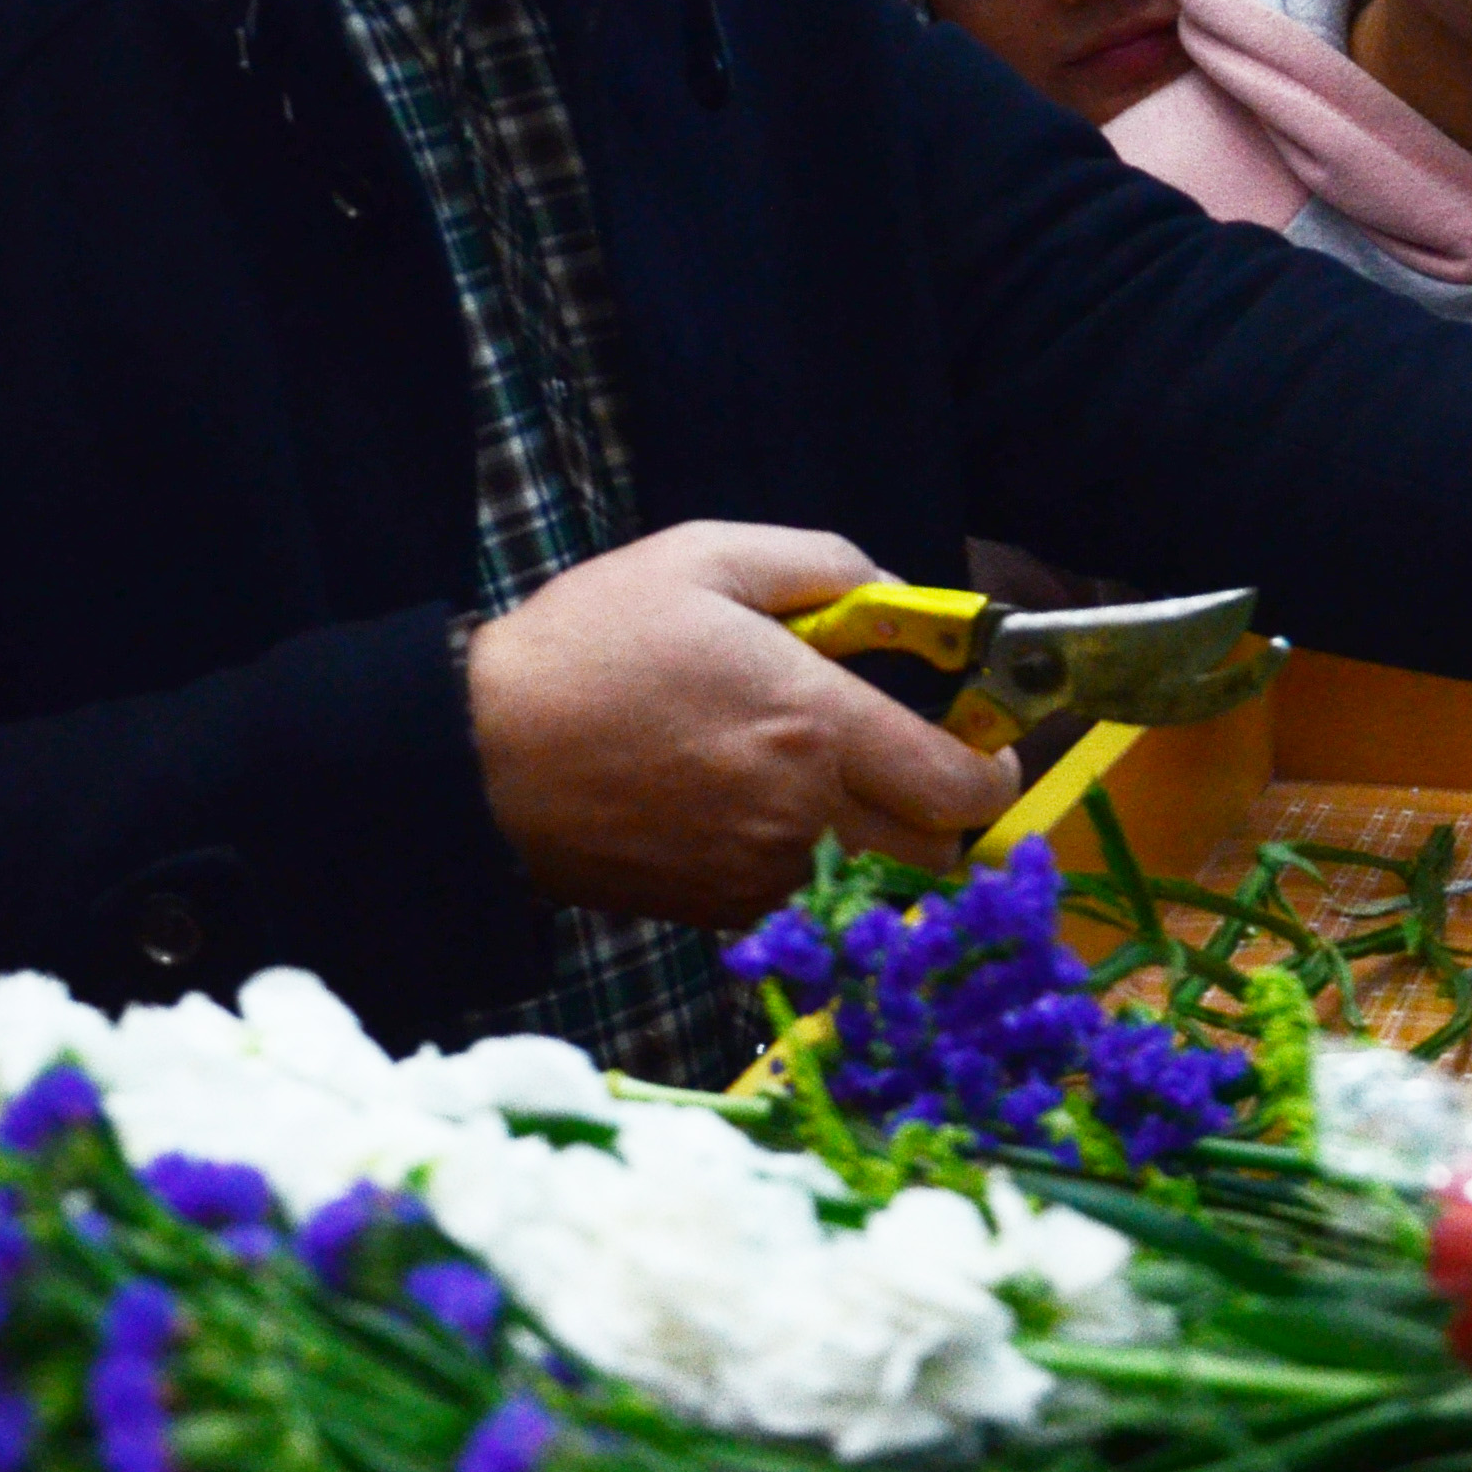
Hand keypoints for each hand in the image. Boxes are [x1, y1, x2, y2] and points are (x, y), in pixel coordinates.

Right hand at [465, 524, 1022, 928]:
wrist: (478, 757)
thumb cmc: (592, 644)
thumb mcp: (707, 557)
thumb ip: (827, 566)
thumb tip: (904, 595)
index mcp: (816, 726)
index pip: (966, 787)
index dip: (993, 763)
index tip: (976, 732)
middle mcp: (805, 818)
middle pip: (940, 851)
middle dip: (944, 805)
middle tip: (905, 752)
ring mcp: (762, 877)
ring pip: (876, 880)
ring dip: (877, 837)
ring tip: (821, 776)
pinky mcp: (719, 914)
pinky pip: (807, 900)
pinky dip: (810, 866)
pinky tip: (756, 811)